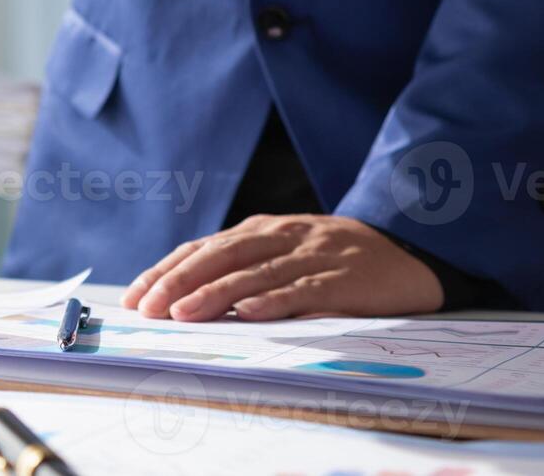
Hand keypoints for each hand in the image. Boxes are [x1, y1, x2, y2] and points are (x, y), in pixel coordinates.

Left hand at [120, 215, 442, 321]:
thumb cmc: (333, 260)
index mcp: (260, 230)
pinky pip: (302, 290)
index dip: (166, 271)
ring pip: (254, 273)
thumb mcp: (284, 253)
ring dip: (216, 293)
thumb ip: (243, 268)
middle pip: (220, 256)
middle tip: (148, 307)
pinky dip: (273, 301)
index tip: (135, 297)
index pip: (203, 248)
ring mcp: (311, 255)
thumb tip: (184, 298)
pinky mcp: (341, 278)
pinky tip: (247, 313)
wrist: (408, 252)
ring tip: (183, 312)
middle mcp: (280, 236)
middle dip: (179, 281)